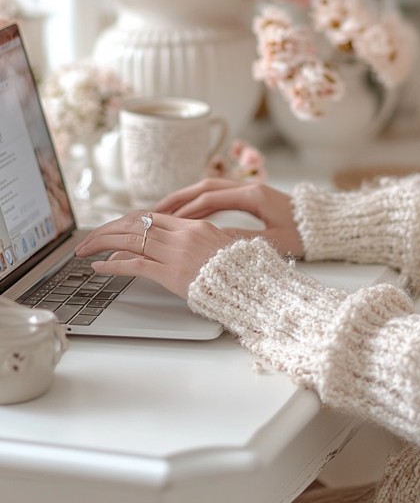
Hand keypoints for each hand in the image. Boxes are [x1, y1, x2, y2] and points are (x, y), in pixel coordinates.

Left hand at [75, 211, 233, 298]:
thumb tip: (171, 245)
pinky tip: (99, 267)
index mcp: (192, 226)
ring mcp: (175, 253)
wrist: (251, 286)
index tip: (110, 229)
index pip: (148, 216)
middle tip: (87, 240)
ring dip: (101, 244)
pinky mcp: (170, 274)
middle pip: (133, 224)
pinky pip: (134, 265)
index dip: (123, 222)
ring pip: (128, 240)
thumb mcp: (216, 247)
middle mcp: (181, 235)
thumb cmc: (237, 271)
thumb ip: (193, 242)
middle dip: (105, 231)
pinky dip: (112, 265)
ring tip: (84, 251)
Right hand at [154, 178, 303, 256]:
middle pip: (204, 187)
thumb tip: (211, 242)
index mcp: (253, 196)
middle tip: (153, 212)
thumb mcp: (274, 242)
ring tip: (163, 211)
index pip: (210, 198)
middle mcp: (249, 187)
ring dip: (186, 199)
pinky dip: (200, 202)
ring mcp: (250, 189)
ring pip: (209, 188)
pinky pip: (219, 194)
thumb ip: (241, 240)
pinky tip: (188, 213)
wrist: (327, 225)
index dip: (185, 209)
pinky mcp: (252, 196)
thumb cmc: (306, 235)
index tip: (165, 220)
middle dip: (177, 199)